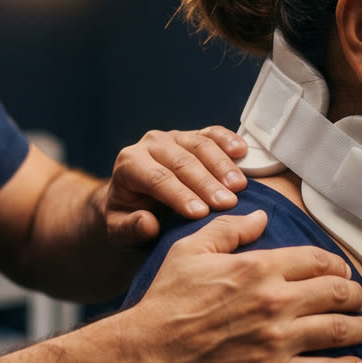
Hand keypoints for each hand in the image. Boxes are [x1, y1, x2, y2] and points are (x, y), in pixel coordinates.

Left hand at [100, 126, 249, 247]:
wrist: (131, 196)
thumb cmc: (129, 215)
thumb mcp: (120, 229)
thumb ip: (130, 228)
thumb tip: (149, 224)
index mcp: (129, 164)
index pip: (157, 178)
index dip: (180, 195)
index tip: (201, 213)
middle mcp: (151, 145)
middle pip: (181, 161)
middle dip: (206, 183)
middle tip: (227, 204)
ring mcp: (173, 137)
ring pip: (199, 145)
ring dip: (221, 166)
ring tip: (238, 186)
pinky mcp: (192, 136)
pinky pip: (211, 133)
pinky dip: (227, 140)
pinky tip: (242, 151)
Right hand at [128, 210, 361, 362]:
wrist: (147, 353)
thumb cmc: (166, 301)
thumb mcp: (190, 251)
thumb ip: (228, 230)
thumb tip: (260, 218)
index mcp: (258, 267)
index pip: (319, 260)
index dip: (338, 266)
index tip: (341, 272)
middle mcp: (275, 301)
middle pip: (338, 293)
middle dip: (355, 295)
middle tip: (357, 300)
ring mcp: (278, 340)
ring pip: (341, 330)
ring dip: (360, 329)